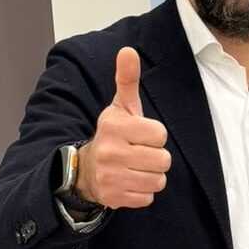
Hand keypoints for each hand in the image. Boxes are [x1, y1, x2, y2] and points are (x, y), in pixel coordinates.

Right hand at [77, 47, 171, 208]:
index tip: (141, 135)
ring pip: (158, 180)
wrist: (85, 170)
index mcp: (115, 126)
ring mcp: (111, 177)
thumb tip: (128, 50)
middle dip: (156, 157)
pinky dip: (143, 192)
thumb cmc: (113, 135)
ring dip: (152, 175)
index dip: (155, 136)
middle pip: (163, 160)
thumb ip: (127, 79)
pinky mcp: (114, 198)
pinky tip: (130, 182)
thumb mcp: (120, 107)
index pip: (160, 134)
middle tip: (141, 153)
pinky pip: (147, 197)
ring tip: (136, 168)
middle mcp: (110, 151)